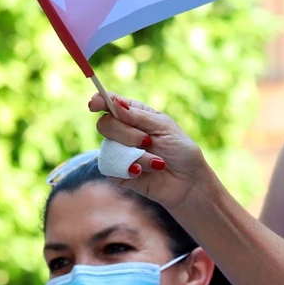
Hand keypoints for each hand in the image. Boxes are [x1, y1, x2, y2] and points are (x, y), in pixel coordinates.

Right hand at [88, 92, 218, 211]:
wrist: (188, 183)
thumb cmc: (181, 152)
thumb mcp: (164, 127)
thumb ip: (139, 116)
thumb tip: (115, 103)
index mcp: (135, 115)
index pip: (110, 103)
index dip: (100, 101)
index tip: (95, 104)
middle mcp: (123, 132)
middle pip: (105, 124)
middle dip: (127, 134)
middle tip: (147, 141)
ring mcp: (119, 152)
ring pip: (109, 147)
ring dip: (137, 156)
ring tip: (157, 163)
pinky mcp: (117, 172)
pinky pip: (110, 167)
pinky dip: (129, 169)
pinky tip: (142, 172)